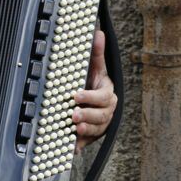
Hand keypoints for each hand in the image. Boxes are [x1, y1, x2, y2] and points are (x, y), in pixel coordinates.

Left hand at [73, 30, 117, 152]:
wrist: (91, 100)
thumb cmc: (92, 81)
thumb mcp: (94, 67)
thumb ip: (96, 53)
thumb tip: (98, 33)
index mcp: (107, 94)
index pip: (103, 97)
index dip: (90, 97)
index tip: (76, 95)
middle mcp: (107, 110)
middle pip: (101, 115)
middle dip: (87, 115)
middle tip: (73, 115)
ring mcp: (101, 124)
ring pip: (97, 129)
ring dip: (86, 130)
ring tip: (74, 128)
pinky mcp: (93, 135)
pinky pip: (88, 141)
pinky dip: (80, 144)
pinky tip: (72, 147)